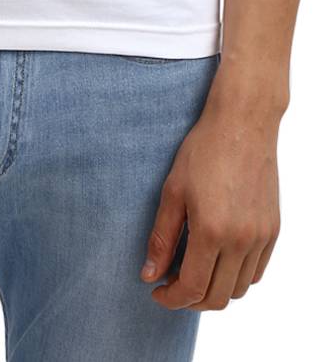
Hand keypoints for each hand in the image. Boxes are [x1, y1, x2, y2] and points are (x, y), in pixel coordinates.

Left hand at [140, 100, 281, 309]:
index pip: (192, 289)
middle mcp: (241, 240)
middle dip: (190, 300)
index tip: (157, 291)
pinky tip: (218, 259)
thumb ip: (162, 238)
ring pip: (238, 289)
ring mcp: (261, 237)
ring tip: (195, 271)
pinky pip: (256, 272)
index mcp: (211, 231)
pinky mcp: (273, 230)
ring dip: (214, 290)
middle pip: (217, 297)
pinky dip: (236, 277)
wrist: (242, 124)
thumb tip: (150, 275)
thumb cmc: (203, 151)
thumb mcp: (172, 191)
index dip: (172, 298)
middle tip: (172, 283)